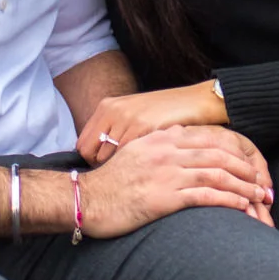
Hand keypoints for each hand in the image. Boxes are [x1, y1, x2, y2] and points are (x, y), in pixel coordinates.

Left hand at [77, 81, 226, 163]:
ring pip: (107, 157)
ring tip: (127, 178)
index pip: (83, 144)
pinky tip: (141, 171)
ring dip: (117, 170)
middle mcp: (112, 111)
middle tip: (115, 178)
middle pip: (90, 153)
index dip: (91, 161)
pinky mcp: (143, 126)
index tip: (103, 172)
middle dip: (101, 169)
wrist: (195, 101)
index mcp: (107, 107)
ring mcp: (127, 118)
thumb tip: (100, 153)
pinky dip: (132, 166)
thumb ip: (115, 129)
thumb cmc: (165, 112)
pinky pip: (128, 155)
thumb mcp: (134, 116)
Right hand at [79, 125, 274, 237]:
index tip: (248, 164)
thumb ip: (158, 144)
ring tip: (258, 196)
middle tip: (261, 182)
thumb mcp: (135, 153)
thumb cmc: (110, 183)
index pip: (208, 139)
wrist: (86, 201)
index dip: (233, 151)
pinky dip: (228, 201)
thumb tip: (177, 136)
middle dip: (245, 169)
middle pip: (218, 155)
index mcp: (161, 139)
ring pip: (216, 175)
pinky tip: (241, 208)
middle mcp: (167, 152)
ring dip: (242, 186)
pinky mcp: (165, 197)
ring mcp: (167, 173)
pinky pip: (206, 196)